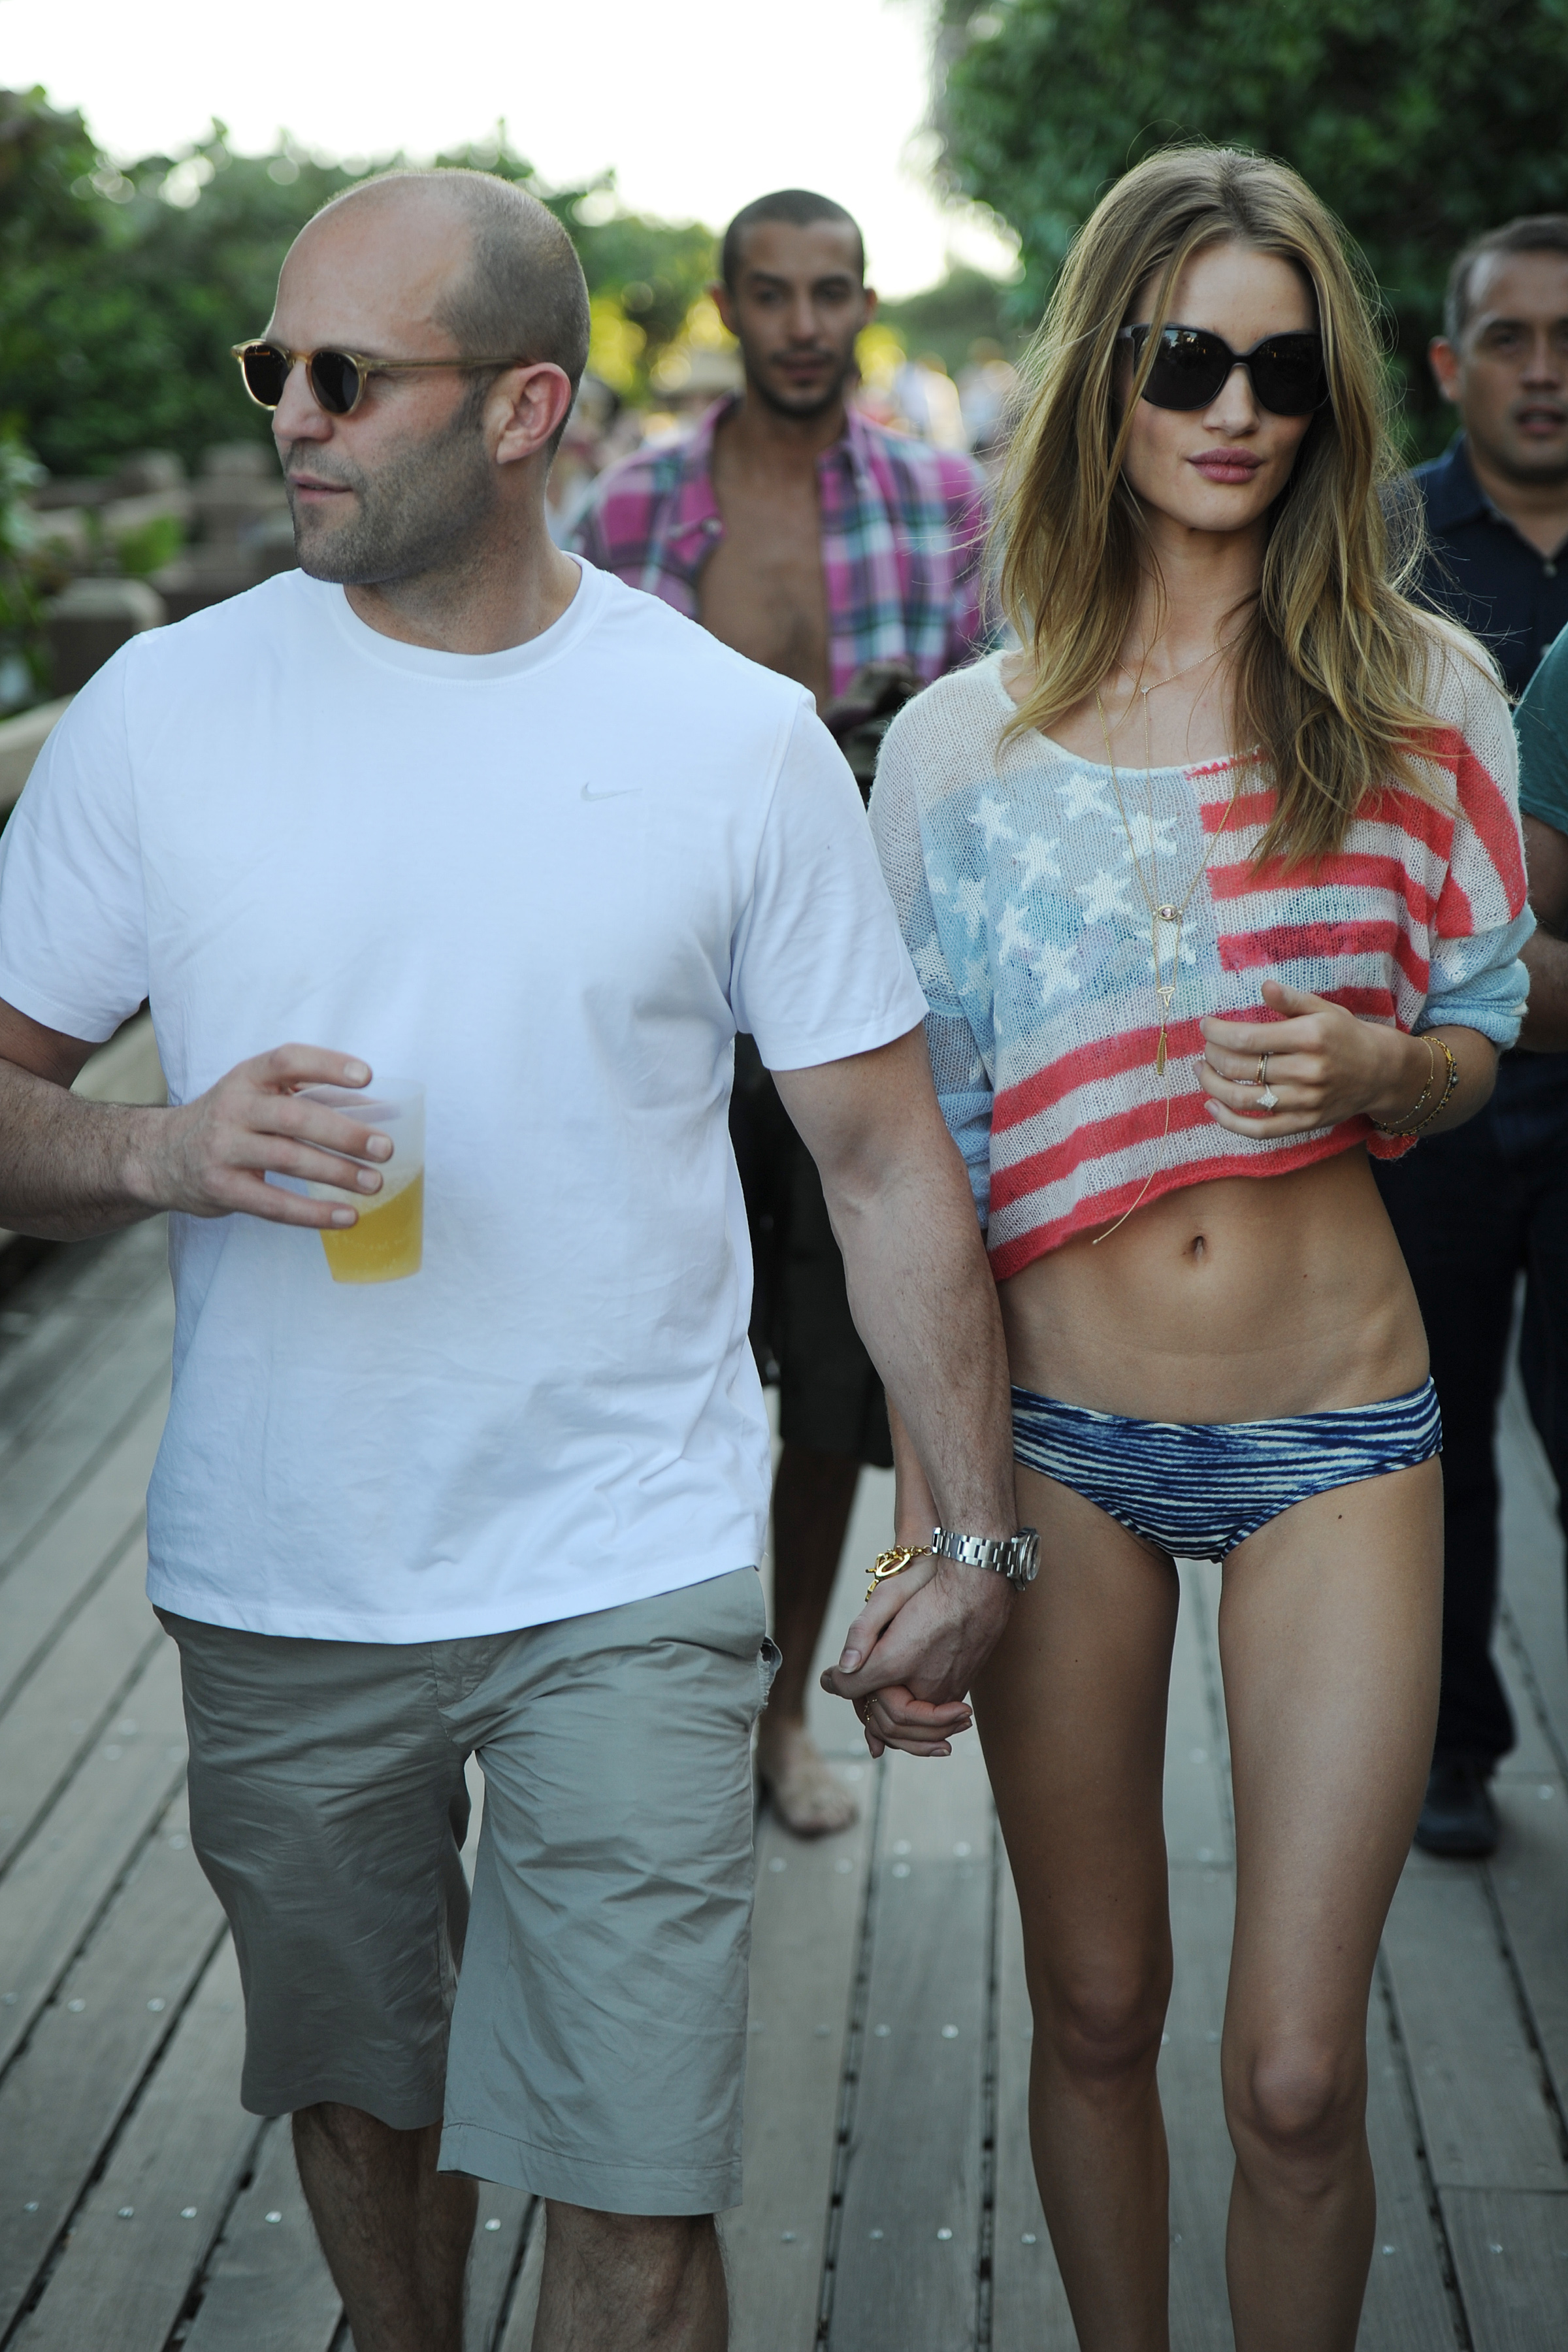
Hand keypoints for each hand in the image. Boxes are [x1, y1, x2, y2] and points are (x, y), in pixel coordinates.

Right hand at [130, 1045, 391, 1227]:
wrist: (161, 1155)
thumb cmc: (230, 1122)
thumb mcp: (257, 1095)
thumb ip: (308, 1097)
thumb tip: (379, 1113)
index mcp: (248, 1077)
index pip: (288, 1060)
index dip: (327, 1065)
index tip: (366, 1076)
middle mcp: (233, 1107)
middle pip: (295, 1116)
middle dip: (345, 1134)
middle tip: (384, 1148)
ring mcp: (223, 1148)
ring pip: (288, 1159)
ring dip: (337, 1173)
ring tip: (375, 1183)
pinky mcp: (221, 1188)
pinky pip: (273, 1204)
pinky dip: (313, 1213)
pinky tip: (346, 1216)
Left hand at [819, 1554, 1012, 1759]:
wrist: (981, 1585)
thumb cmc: (934, 1586)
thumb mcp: (888, 1595)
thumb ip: (861, 1632)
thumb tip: (840, 1669)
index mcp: (896, 1661)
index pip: (853, 1689)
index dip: (837, 1683)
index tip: (829, 1677)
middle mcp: (922, 1685)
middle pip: (884, 1720)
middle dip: (867, 1714)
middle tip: (857, 1704)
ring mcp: (946, 1691)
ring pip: (913, 1728)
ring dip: (894, 1733)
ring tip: (880, 1737)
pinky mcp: (961, 1689)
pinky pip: (935, 1720)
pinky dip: (918, 1729)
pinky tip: (906, 1725)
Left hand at [1199, 980, 1429, 1137]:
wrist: (1381, 1072)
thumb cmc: (1346, 1036)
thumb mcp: (1324, 1010)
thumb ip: (1291, 1000)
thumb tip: (1263, 987)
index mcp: (1309, 1037)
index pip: (1247, 1038)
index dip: (1218, 1033)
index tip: (1205, 1026)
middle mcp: (1307, 1070)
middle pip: (1241, 1068)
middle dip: (1212, 1056)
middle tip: (1205, 1049)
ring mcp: (1305, 1101)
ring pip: (1244, 1099)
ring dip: (1212, 1086)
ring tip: (1202, 1072)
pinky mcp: (1304, 1123)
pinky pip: (1260, 1129)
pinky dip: (1230, 1122)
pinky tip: (1212, 1107)